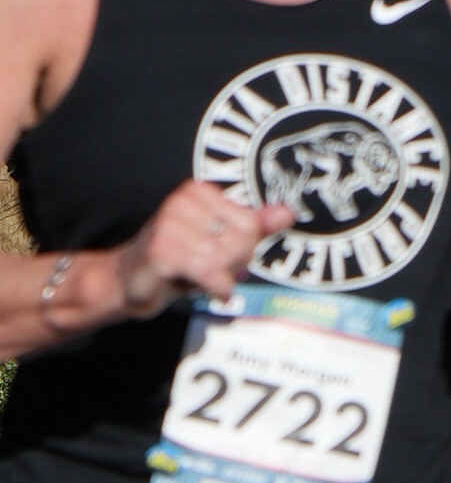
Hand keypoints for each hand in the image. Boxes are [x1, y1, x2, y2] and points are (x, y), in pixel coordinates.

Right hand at [114, 181, 291, 316]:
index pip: (250, 226)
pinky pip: (209, 272)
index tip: (220, 254)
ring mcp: (169, 225)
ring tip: (197, 275)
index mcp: (198, 192)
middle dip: (232, 265)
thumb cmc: (179, 258)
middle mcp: (182, 202)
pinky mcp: (161, 251)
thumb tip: (287, 214)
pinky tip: (214, 290)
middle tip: (208, 268)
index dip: (244, 250)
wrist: (130, 280)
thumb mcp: (220, 239)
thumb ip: (254, 226)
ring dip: (219, 277)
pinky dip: (217, 287)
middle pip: (240, 242)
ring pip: (224, 260)